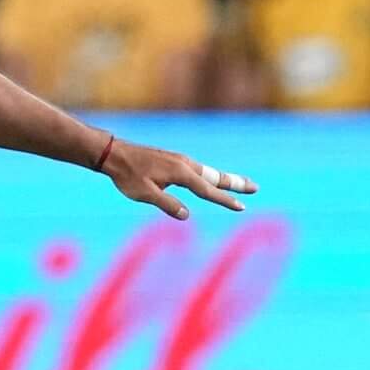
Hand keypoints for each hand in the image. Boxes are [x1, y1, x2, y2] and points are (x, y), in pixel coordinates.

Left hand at [101, 139, 257, 220]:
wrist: (113, 154)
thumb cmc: (127, 175)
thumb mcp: (145, 194)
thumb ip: (167, 204)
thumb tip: (186, 215)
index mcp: (180, 172)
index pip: (208, 190)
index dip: (225, 200)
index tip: (242, 207)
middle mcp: (185, 164)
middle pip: (215, 176)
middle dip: (236, 183)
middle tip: (256, 188)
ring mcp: (179, 160)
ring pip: (208, 172)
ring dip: (225, 179)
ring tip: (240, 184)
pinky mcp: (173, 160)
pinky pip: (197, 170)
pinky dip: (209, 176)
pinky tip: (210, 181)